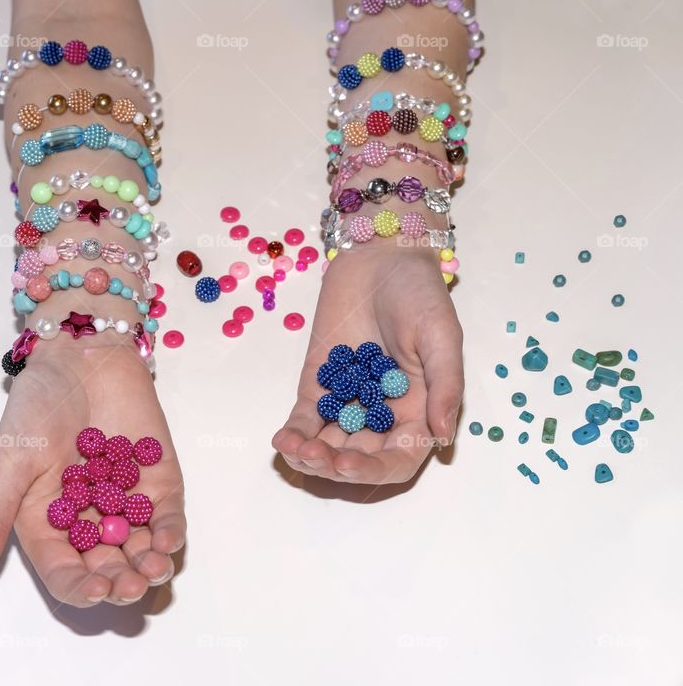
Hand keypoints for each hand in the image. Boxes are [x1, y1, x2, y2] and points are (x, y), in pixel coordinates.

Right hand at [0, 345, 185, 605]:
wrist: (78, 356)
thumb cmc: (36, 407)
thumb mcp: (7, 464)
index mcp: (49, 525)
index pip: (65, 572)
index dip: (80, 588)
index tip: (95, 592)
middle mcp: (89, 521)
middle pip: (108, 567)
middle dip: (120, 582)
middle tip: (129, 587)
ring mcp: (127, 502)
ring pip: (142, 549)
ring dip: (149, 566)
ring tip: (152, 570)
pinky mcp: (159, 481)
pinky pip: (167, 517)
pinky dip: (170, 532)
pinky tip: (168, 541)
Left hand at [273, 243, 463, 482]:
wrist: (381, 257)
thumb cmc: (420, 294)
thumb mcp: (442, 337)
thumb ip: (445, 387)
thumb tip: (444, 438)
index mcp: (418, 409)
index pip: (399, 458)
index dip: (375, 469)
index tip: (350, 463)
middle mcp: (382, 412)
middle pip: (359, 457)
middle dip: (336, 465)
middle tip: (318, 458)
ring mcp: (348, 400)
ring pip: (329, 445)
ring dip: (311, 457)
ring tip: (296, 451)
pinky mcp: (319, 384)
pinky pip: (306, 419)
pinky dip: (294, 434)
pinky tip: (283, 440)